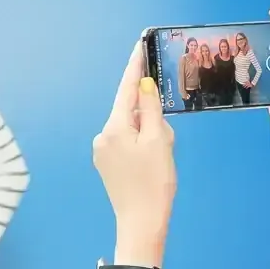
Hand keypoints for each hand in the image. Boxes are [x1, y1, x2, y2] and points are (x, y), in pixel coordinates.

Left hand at [93, 40, 174, 261]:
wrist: (141, 223)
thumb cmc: (154, 182)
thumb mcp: (159, 141)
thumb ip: (150, 109)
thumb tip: (144, 85)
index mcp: (114, 127)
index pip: (126, 88)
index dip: (135, 67)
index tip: (140, 45)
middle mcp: (103, 135)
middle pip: (131, 111)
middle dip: (151, 117)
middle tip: (166, 140)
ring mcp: (103, 152)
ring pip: (132, 128)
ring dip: (150, 134)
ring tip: (162, 158)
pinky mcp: (108, 165)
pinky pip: (128, 143)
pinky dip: (144, 145)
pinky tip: (154, 163)